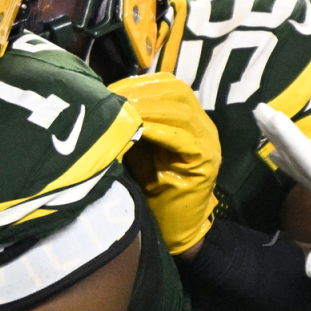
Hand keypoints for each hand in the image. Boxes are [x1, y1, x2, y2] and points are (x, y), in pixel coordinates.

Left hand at [110, 73, 219, 254]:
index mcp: (188, 117)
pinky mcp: (206, 162)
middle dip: (141, 92)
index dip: (138, 83)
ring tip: (121, 111)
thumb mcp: (138, 148)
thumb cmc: (152, 188)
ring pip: (181, 112)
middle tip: (112, 98)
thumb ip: (130, 125)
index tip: (109, 88)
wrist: (174, 227)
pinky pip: (183, 139)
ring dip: (147, 108)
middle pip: (177, 91)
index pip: (168, 85)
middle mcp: (202, 125)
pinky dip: (158, 131)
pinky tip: (137, 129)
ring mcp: (208, 143)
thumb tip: (102, 102)